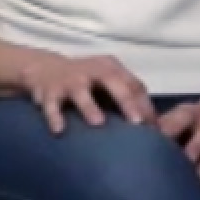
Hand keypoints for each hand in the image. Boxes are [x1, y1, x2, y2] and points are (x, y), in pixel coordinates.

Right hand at [17, 53, 156, 133]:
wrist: (44, 69)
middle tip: (137, 123)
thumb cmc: (86, 82)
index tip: (154, 128)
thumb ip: (128, 97)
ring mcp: (70, 80)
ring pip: (80, 92)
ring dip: (89, 107)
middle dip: (125, 102)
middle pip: (112, 82)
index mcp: (111, 68)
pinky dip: (54, 117)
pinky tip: (59, 130)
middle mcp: (92, 70)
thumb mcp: (107, 81)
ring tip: (98, 123)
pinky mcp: (49, 91)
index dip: (145, 106)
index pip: (133, 85)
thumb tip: (155, 126)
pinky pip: (51, 105)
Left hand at [157, 73, 199, 198]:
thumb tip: (131, 139)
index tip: (151, 148)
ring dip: (198, 177)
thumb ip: (158, 126)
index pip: (180, 121)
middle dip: (186, 157)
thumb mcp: (176, 115)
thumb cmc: (190, 120)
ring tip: (181, 195)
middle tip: (166, 177)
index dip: (167, 132)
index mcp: (190, 114)